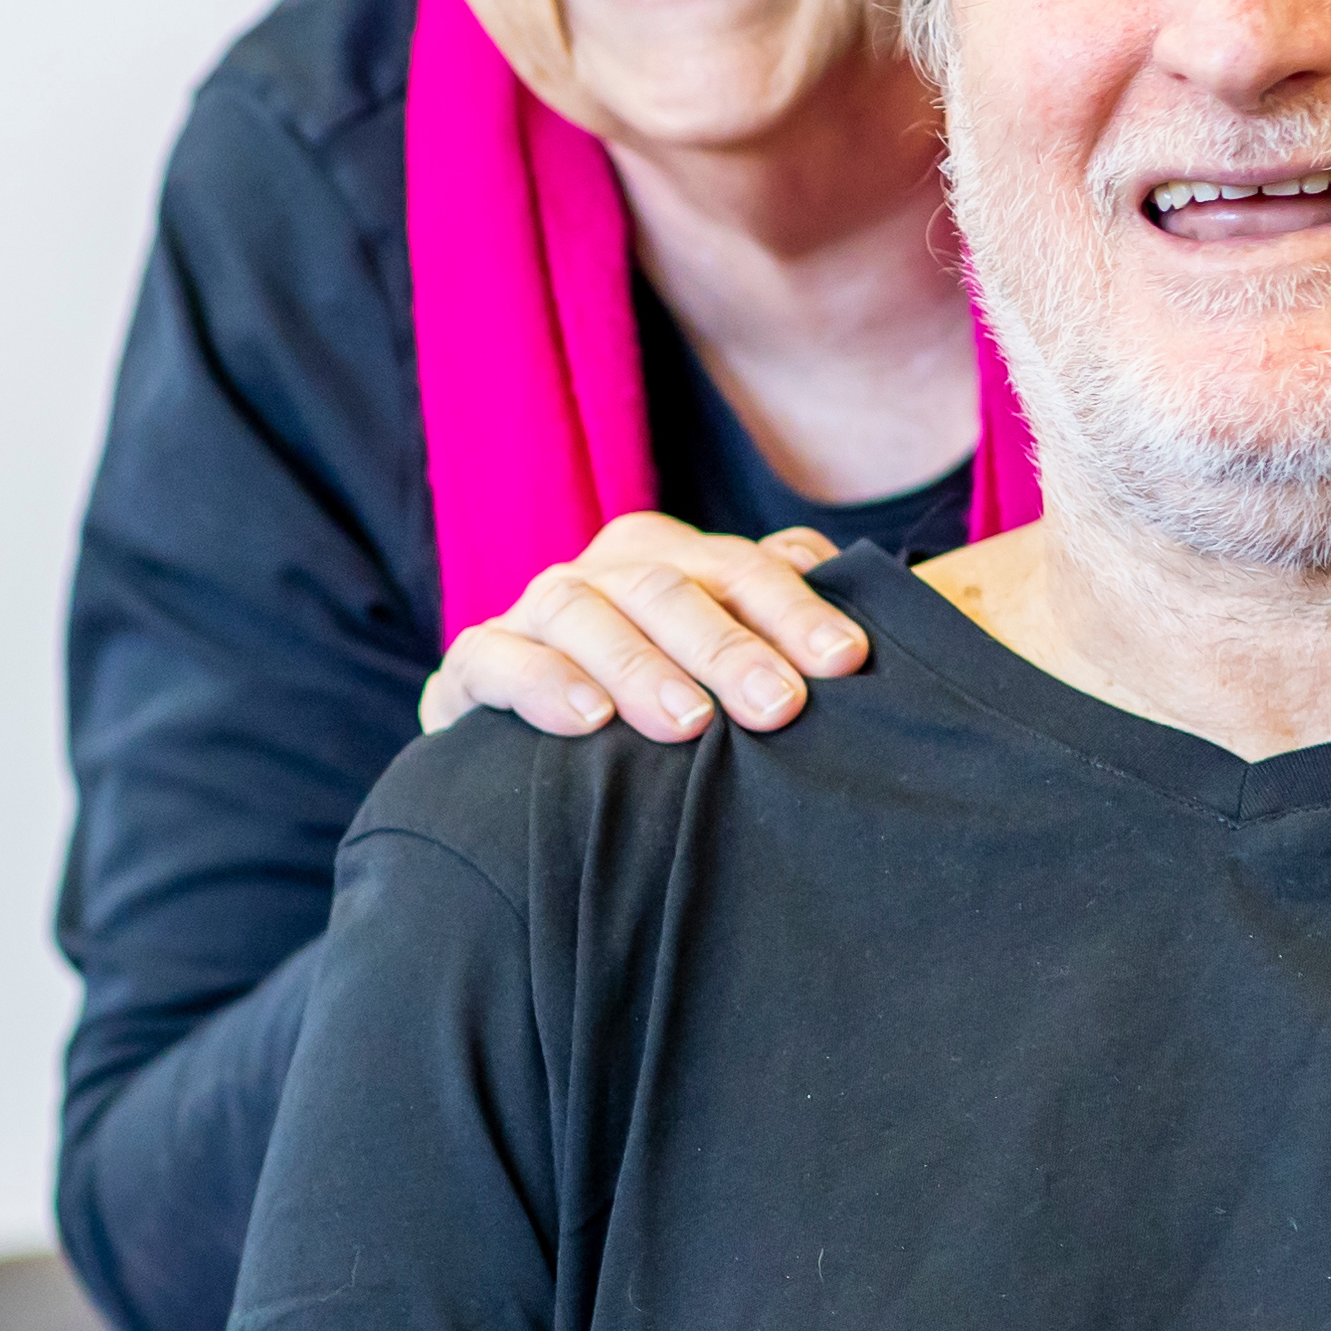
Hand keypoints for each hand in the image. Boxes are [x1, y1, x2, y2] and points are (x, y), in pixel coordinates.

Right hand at [423, 513, 873, 743]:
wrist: (521, 771)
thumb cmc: (649, 719)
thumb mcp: (713, 679)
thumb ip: (772, 644)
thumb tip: (858, 642)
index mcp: (669, 560)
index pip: (742, 567)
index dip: (796, 609)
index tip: (847, 662)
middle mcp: (601, 574)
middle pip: (667, 585)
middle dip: (727, 646)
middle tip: (779, 707)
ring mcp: (531, 614)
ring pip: (580, 609)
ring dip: (638, 663)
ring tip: (688, 724)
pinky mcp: (472, 666)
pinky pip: (494, 659)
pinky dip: (540, 682)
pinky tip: (587, 722)